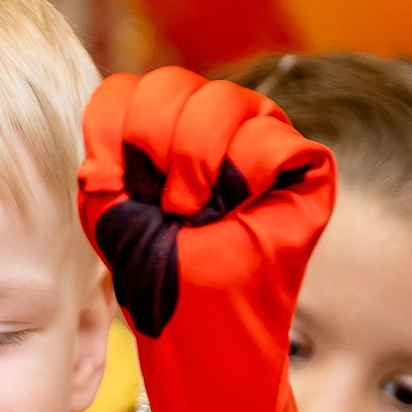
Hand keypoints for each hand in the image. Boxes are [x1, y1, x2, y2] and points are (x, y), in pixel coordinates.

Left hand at [76, 66, 334, 340]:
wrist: (191, 326)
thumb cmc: (152, 272)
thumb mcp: (106, 202)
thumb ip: (104, 140)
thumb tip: (118, 96)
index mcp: (163, 125)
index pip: (128, 88)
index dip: (112, 134)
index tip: (113, 186)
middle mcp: (213, 122)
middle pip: (171, 84)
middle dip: (151, 149)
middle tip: (161, 208)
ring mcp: (260, 137)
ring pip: (225, 100)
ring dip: (196, 165)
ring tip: (195, 215)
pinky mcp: (306, 167)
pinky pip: (272, 139)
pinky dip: (244, 178)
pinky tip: (236, 211)